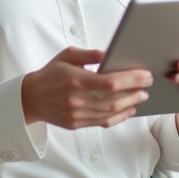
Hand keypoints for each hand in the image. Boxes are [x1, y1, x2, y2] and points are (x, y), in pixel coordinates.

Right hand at [21, 47, 151, 128]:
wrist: (31, 98)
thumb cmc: (51, 73)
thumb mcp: (67, 56)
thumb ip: (90, 54)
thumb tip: (111, 53)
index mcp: (75, 79)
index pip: (110, 81)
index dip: (131, 79)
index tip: (144, 75)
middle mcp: (76, 99)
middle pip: (114, 99)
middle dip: (135, 91)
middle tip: (147, 85)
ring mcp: (77, 114)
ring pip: (111, 113)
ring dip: (130, 104)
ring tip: (141, 96)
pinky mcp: (77, 124)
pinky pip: (103, 123)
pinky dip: (120, 117)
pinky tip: (129, 109)